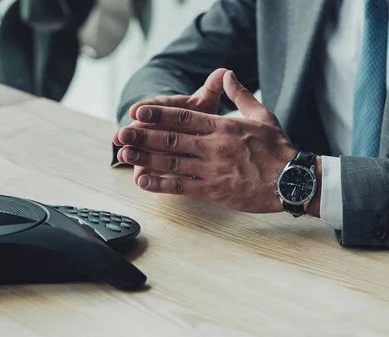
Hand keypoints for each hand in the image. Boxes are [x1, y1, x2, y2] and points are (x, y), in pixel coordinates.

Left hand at [113, 70, 310, 213]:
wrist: (293, 180)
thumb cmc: (278, 148)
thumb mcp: (261, 114)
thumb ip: (240, 94)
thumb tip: (227, 74)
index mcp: (223, 126)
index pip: (184, 117)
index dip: (158, 114)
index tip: (138, 111)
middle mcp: (213, 146)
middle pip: (171, 139)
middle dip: (143, 136)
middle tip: (121, 134)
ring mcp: (212, 169)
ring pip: (172, 163)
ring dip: (146, 159)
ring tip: (124, 156)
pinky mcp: (214, 190)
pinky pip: (182, 186)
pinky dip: (161, 184)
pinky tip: (143, 181)